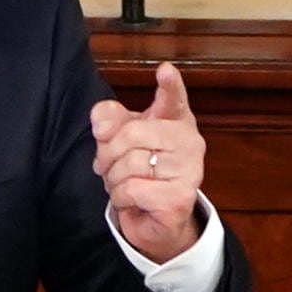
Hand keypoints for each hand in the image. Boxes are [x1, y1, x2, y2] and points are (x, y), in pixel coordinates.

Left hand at [91, 61, 208, 260]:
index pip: (174, 98)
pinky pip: (133, 189)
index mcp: (175, 121)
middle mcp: (189, 142)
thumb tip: (101, 126)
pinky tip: (132, 201)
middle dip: (108, 154)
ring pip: (130, 163)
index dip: (170, 85)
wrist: (155, 220)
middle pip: (132, 133)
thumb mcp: (119, 141)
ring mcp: (189, 171)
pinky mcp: (180, 198)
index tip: (165, 70)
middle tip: (109, 167)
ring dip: (114, 179)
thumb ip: (109, 121)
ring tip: (123, 185)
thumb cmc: (139, 173)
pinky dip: (121, 198)